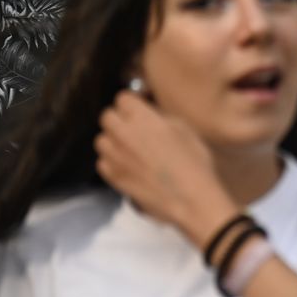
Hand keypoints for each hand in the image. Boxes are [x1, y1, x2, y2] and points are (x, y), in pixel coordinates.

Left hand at [94, 91, 238, 246]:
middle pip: (107, 116)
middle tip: (135, 127)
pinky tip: (128, 164)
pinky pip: (102, 162)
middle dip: (120, 118)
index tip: (141, 108)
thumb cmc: (194, 163)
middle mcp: (123, 134)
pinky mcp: (113, 176)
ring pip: (101, 139)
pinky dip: (112, 161)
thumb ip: (160, 116)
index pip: (123, 98)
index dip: (133, 102)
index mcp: (142, 118)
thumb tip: (149, 112)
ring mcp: (115, 156)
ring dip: (113, 140)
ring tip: (130, 147)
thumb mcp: (185, 129)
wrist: (191, 198)